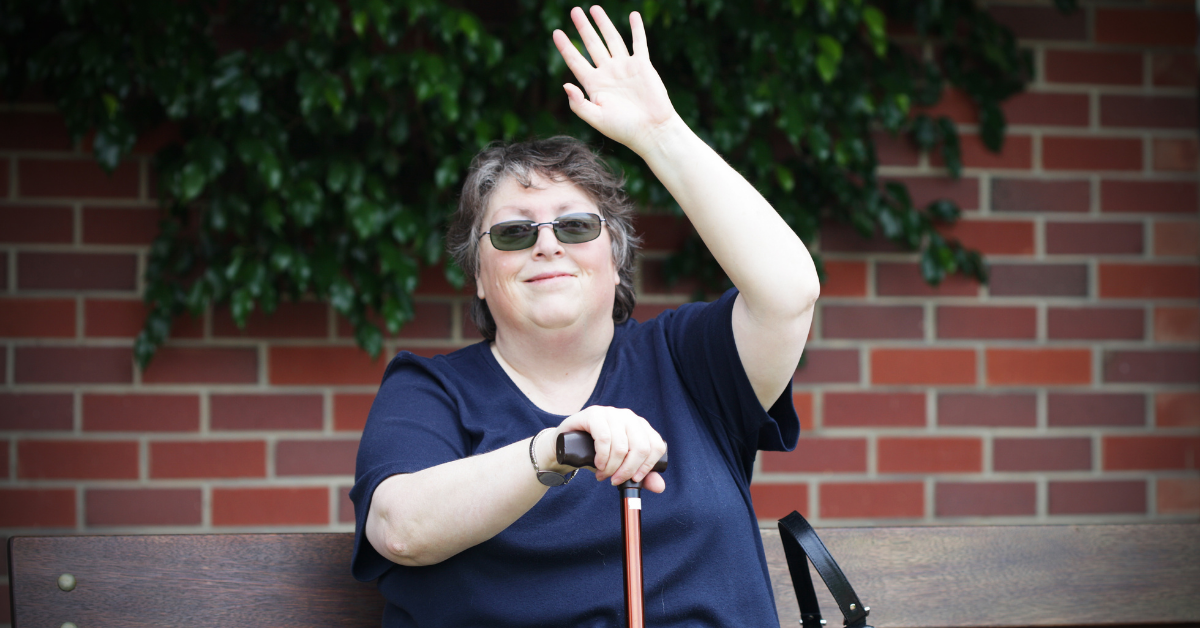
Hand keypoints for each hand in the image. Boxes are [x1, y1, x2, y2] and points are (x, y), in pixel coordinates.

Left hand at [552, 6, 679, 154]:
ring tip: (594, 8)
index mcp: (594, 85)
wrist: (652, 130)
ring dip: (604, 24)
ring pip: (612, 40)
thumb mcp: (596, 119)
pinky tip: (632, 16)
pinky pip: (639, 43)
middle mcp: (608, 73)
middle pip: (592, 45)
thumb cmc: (623, 129)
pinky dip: (636, 29)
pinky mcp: (643, 66)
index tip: (556, 33)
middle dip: (583, 28)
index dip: (565, 47)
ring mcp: (625, 68)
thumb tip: (565, 85)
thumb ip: (579, 104)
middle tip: (574, 11)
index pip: (575, 61)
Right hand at [555, 405, 666, 492]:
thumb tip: (660, 486)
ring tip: (603, 474)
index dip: (647, 467)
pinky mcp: (594, 414)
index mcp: (640, 427)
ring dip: (611, 467)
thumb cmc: (596, 455)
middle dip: (627, 470)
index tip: (634, 480)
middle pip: (640, 447)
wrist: (565, 446)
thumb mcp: (621, 466)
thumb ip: (641, 476)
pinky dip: (602, 457)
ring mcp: (611, 413)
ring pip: (621, 446)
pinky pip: (604, 438)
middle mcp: (629, 417)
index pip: (656, 446)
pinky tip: (597, 464)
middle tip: (615, 480)